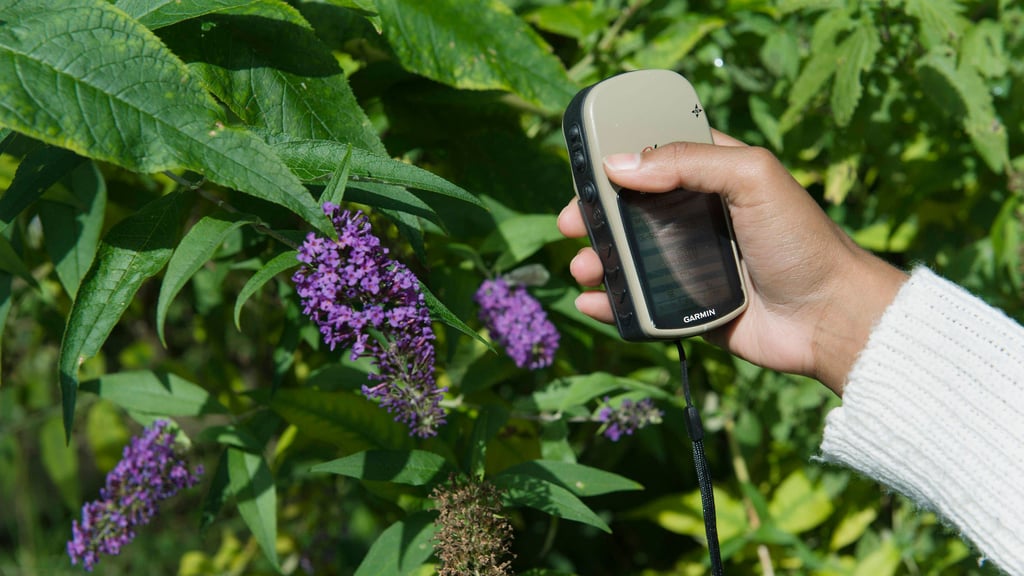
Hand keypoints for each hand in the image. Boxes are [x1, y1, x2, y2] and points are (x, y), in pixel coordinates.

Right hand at [557, 130, 906, 394]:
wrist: (829, 317)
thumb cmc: (800, 240)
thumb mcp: (752, 178)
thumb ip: (687, 161)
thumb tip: (618, 165)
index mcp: (715, 176)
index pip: (657, 155)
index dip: (619, 156)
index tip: (586, 165)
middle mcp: (698, 217)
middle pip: (630, 208)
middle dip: (595, 214)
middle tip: (571, 222)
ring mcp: (690, 263)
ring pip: (629, 256)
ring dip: (598, 258)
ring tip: (585, 266)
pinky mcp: (687, 306)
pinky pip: (639, 302)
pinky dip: (610, 301)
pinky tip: (592, 299)